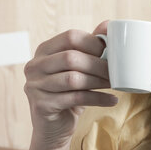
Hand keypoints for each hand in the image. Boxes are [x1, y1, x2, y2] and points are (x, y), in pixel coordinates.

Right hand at [23, 21, 117, 149]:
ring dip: (99, 81)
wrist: (54, 125)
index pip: (70, 36)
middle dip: (98, 64)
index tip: (109, 52)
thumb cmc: (70, 90)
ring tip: (115, 84)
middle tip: (116, 72)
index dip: (93, 42)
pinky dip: (98, 98)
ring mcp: (34, 86)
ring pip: (73, 79)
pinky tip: (112, 100)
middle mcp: (35, 65)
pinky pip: (75, 98)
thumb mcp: (79, 67)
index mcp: (44, 50)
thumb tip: (108, 24)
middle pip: (71, 57)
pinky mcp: (41, 105)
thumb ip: (90, 47)